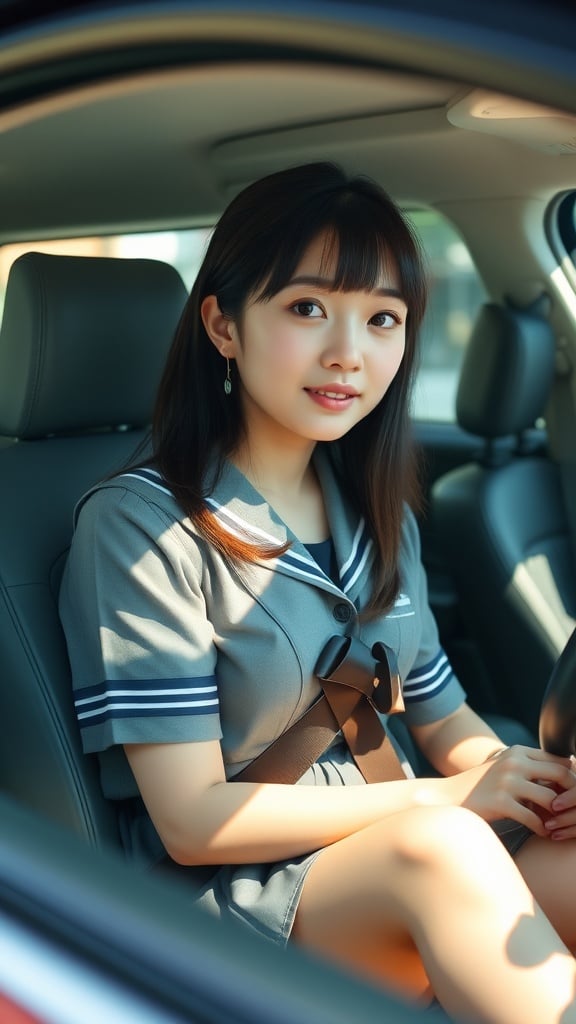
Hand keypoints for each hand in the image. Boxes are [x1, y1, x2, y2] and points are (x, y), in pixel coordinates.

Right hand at [453, 745, 575, 836]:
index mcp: (518, 751)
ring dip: (558, 816)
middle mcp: (515, 762)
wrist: (449, 797)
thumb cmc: (482, 785)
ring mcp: (507, 781)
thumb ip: (531, 767)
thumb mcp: (505, 768)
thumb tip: (567, 770)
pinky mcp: (500, 802)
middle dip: (572, 795)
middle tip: (572, 810)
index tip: (572, 794)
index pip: (559, 760)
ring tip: (556, 824)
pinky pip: (534, 819)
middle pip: (561, 774)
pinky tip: (542, 832)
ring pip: (550, 799)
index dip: (572, 778)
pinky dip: (542, 829)